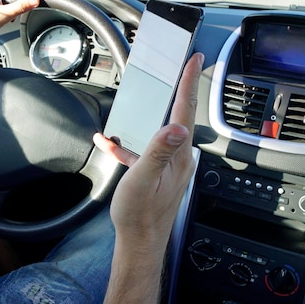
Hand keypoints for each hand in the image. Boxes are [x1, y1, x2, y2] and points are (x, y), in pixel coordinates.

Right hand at [94, 52, 203, 251]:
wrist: (139, 243)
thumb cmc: (140, 216)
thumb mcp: (143, 180)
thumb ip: (157, 152)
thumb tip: (176, 127)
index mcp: (179, 156)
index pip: (185, 110)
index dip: (189, 82)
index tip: (194, 60)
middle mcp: (179, 158)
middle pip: (180, 115)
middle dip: (180, 90)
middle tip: (182, 68)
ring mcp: (169, 166)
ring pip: (162, 131)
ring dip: (154, 114)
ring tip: (149, 98)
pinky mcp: (157, 173)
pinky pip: (145, 151)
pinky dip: (130, 145)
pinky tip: (111, 144)